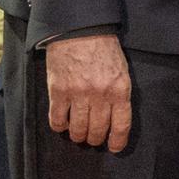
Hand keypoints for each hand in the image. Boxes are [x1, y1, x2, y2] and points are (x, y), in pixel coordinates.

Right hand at [46, 32, 132, 151]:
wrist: (80, 31)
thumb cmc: (104, 50)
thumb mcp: (122, 70)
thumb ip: (119, 93)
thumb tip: (116, 117)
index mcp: (120, 89)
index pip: (121, 124)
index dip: (118, 141)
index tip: (115, 148)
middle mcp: (100, 95)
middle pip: (98, 130)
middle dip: (95, 139)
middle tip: (93, 139)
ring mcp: (78, 94)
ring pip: (78, 129)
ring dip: (78, 135)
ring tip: (78, 134)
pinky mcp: (58, 91)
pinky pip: (57, 119)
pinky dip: (60, 127)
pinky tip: (63, 124)